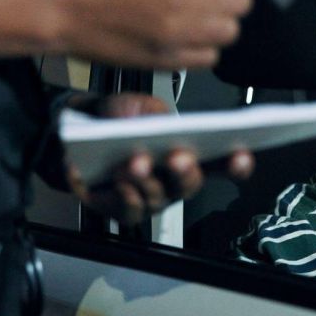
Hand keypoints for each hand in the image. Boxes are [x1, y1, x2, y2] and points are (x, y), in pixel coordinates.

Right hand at [50, 0, 285, 69]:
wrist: (64, 7)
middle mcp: (187, 0)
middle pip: (243, 0)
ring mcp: (179, 34)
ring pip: (230, 31)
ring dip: (222, 19)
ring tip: (199, 10)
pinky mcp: (169, 60)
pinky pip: (210, 57)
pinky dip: (205, 45)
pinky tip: (187, 32)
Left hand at [65, 92, 254, 224]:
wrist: (74, 138)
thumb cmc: (115, 123)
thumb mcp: (129, 105)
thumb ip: (144, 109)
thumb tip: (150, 121)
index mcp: (185, 152)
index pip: (220, 162)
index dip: (236, 163)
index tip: (242, 154)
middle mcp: (171, 181)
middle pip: (189, 184)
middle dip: (185, 171)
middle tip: (178, 157)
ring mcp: (148, 198)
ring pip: (157, 198)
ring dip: (148, 181)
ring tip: (136, 164)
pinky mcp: (121, 209)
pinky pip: (128, 210)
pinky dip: (124, 195)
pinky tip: (118, 182)